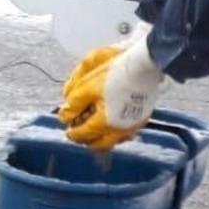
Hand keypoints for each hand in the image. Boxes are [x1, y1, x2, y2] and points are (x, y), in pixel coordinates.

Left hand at [57, 26, 164, 149]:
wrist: (143, 64)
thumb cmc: (115, 73)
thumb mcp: (87, 86)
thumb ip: (73, 104)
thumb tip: (65, 116)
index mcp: (105, 122)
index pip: (83, 134)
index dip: (73, 133)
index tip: (68, 130)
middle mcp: (121, 129)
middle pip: (100, 144)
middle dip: (88, 140)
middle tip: (81, 134)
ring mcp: (134, 125)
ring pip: (114, 140)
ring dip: (103, 138)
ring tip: (96, 130)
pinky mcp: (143, 117)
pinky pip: (126, 132)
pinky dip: (116, 132)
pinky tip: (113, 123)